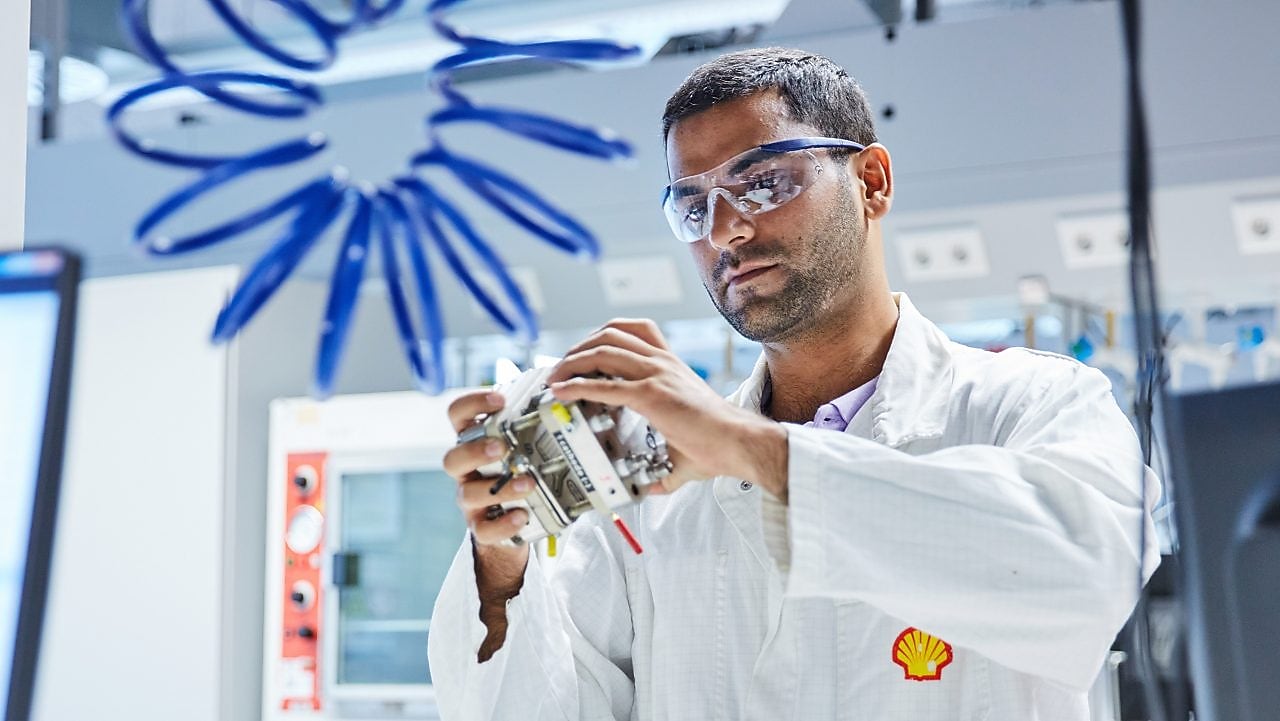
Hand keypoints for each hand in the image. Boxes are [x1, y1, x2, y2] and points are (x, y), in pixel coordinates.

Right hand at [443, 390, 535, 595]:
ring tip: (528, 483)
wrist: (514, 521)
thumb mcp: (521, 446)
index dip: (472, 404)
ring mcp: (470, 500)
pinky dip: (504, 523)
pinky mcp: (481, 528)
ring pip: (468, 495)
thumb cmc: (518, 472)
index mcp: (473, 442)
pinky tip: (522, 515)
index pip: (457, 415)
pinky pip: (484, 530)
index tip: (499, 400)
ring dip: (500, 488)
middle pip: (453, 458)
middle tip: (501, 446)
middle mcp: (466, 471)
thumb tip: (565, 395)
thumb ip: (531, 425)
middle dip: (475, 451)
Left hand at [545, 319, 787, 496]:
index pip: (632, 330)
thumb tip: (653, 489)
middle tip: (561, 368)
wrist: (740, 444)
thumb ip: (667, 464)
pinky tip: (563, 394)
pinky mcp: (651, 396)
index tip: (582, 354)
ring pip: (603, 351)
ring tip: (555, 379)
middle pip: (610, 334)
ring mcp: (657, 376)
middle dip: (578, 347)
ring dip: (571, 362)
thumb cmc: (719, 444)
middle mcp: (662, 362)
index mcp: (670, 365)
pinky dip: (578, 386)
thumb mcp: (684, 442)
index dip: (600, 336)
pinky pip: (606, 384)